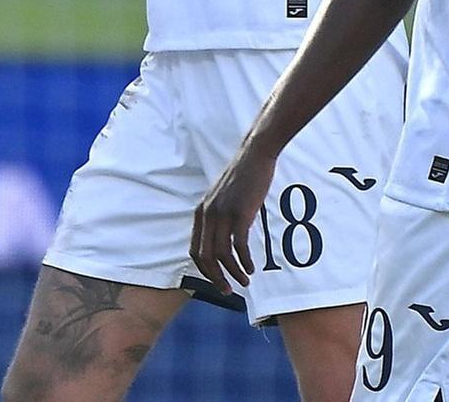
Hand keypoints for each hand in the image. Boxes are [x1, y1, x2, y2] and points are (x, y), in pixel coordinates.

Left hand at [190, 148, 277, 292]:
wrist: (254, 157)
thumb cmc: (241, 178)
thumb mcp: (221, 199)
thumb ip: (218, 217)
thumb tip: (223, 240)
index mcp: (201, 213)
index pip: (195, 250)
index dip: (204, 270)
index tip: (217, 280)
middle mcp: (207, 215)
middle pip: (205, 256)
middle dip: (216, 278)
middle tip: (228, 291)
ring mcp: (222, 214)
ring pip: (222, 254)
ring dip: (233, 272)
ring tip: (245, 281)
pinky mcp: (240, 213)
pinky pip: (238, 245)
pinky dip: (244, 260)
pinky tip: (251, 267)